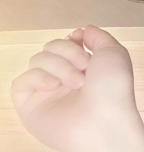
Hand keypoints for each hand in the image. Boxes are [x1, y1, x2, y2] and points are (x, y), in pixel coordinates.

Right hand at [10, 25, 137, 151]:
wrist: (103, 121)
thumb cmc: (112, 89)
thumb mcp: (114, 52)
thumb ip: (98, 37)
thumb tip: (82, 30)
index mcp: (82, 68)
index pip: (66, 42)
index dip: (73, 40)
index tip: (83, 42)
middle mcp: (63, 78)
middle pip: (50, 46)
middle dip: (68, 51)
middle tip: (85, 67)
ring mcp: (46, 92)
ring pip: (37, 59)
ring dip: (59, 65)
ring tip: (77, 82)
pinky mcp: (29, 106)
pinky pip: (22, 81)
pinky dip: (37, 77)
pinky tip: (54, 86)